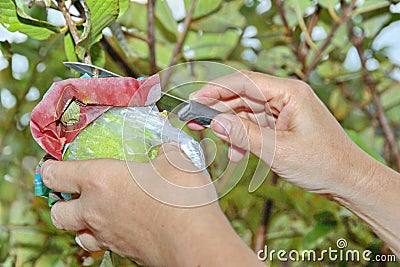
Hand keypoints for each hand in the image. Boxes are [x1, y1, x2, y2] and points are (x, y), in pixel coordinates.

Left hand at [40, 144, 263, 265]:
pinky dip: (103, 235)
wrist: (193, 241)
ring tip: (98, 213)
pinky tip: (122, 225)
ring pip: (76, 234)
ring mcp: (107, 235)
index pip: (54, 175)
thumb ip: (164, 151)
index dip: (50, 169)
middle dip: (61, 202)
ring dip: (81, 223)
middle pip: (56, 212)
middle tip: (77, 193)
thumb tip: (166, 147)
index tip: (54, 165)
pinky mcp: (122, 252)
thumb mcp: (175, 160)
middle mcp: (95, 210)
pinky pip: (102, 244)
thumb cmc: (180, 196)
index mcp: (99, 180)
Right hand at [189, 71, 375, 194]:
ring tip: (215, 141)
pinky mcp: (282, 124)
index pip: (244, 81)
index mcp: (290, 92)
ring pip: (246, 111)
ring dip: (230, 127)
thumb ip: (243, 134)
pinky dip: (243, 137)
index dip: (216, 89)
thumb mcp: (277, 150)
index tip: (194, 99)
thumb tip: (215, 122)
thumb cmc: (322, 163)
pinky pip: (255, 125)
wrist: (348, 179)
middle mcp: (286, 96)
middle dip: (218, 108)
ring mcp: (284, 110)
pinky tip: (236, 153)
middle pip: (243, 95)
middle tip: (194, 120)